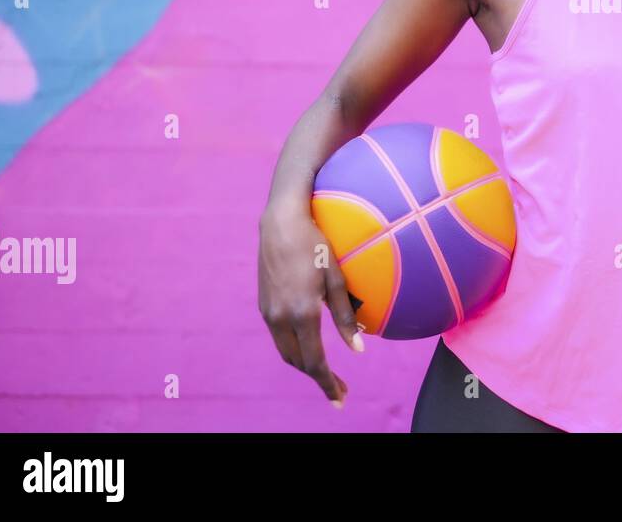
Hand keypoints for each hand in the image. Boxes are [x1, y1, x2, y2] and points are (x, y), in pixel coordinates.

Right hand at [258, 203, 364, 407]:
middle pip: (298, 362)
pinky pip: (279, 336)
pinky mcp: (264, 305)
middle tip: (339, 389)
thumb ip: (346, 316)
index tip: (339, 398)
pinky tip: (308, 346)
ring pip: (286, 351)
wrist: (281, 223)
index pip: (314, 361)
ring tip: (325, 373)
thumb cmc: (315, 245)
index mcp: (302, 313)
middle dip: (318, 378)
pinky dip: (294, 348)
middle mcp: (281, 317)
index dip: (327, 383)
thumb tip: (358, 349)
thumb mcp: (336, 278)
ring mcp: (268, 312)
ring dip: (304, 365)